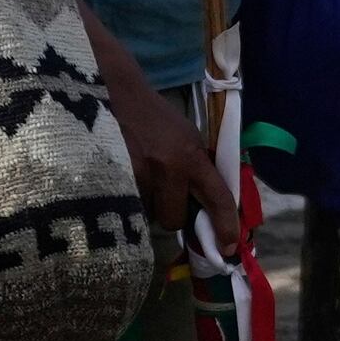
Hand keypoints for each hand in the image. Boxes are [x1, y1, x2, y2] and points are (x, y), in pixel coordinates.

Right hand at [119, 76, 243, 257]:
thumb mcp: (187, 136)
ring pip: (148, 216)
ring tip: (140, 180)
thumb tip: (212, 204)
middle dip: (170, 212)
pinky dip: (127, 201)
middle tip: (162, 192)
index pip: (217, 197)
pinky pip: (126, 208)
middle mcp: (167, 169)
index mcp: (190, 157)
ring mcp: (137, 177)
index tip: (228, 246)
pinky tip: (124, 181)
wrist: (116, 94)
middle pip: (174, 219)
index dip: (225, 225)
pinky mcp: (110, 180)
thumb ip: (200, 167)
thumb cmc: (155, 118)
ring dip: (147, 206)